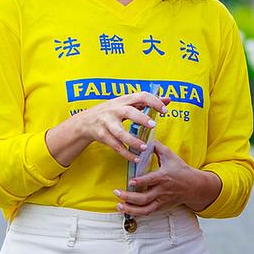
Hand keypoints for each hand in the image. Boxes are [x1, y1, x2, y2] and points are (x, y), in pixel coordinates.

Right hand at [47, 92, 169, 165]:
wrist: (85, 121)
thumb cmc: (112, 111)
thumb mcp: (127, 104)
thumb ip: (147, 102)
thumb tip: (168, 99)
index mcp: (124, 100)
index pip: (140, 96)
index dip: (153, 101)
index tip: (164, 110)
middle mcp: (114, 109)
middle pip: (128, 112)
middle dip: (141, 118)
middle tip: (153, 125)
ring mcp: (106, 122)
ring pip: (120, 132)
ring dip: (132, 140)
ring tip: (144, 147)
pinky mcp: (101, 135)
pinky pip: (115, 145)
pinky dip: (125, 153)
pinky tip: (135, 158)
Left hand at [114, 140, 222, 216]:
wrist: (193, 186)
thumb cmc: (181, 170)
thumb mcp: (170, 156)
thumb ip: (157, 147)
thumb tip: (146, 139)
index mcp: (163, 177)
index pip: (151, 180)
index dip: (140, 182)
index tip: (130, 181)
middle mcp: (161, 190)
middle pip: (144, 198)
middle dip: (129, 197)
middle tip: (117, 193)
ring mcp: (161, 200)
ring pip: (145, 209)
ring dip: (130, 209)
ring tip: (119, 205)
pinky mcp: (161, 206)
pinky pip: (147, 212)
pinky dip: (136, 213)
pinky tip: (126, 209)